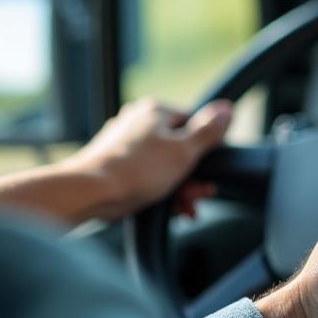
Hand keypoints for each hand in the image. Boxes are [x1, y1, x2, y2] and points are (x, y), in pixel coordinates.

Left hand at [60, 97, 231, 219]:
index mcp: (155, 111)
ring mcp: (123, 142)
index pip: (193, 122)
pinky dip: (158, 189)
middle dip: (192, 176)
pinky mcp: (113, 163)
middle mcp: (137, 121)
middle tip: (199, 196)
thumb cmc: (137, 170)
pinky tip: (167, 208)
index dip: (206, 149)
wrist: (90, 192)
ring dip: (178, 187)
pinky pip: (145, 174)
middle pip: (178, 146)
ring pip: (162, 163)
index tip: (210, 172)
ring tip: (185, 208)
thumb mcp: (184, 151)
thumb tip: (227, 108)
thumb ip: (208, 131)